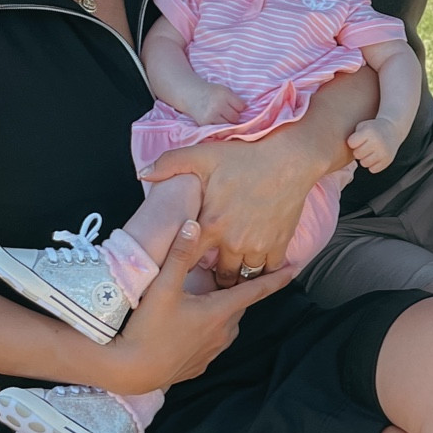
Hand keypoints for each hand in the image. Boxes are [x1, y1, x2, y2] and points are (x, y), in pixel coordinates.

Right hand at [87, 222, 292, 392]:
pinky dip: (208, 329)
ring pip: (226, 324)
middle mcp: (223, 333)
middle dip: (236, 290)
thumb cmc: (147, 328)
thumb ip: (179, 254)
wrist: (131, 371)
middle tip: (226, 275)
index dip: (276, 279)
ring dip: (220, 310)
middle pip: (237, 305)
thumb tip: (193, 224)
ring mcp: (213, 352)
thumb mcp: (163, 288)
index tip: (295, 268)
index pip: (256, 291)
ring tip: (204, 298)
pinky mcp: (200, 365)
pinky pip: (212, 341)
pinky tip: (189, 325)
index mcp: (219, 312)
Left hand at [141, 123, 321, 285]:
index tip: (179, 270)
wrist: (290, 160)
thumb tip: (143, 175)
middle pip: (219, 275)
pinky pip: (269, 271)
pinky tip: (258, 265)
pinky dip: (263, 271)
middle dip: (214, 276)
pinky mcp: (279, 245)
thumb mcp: (204, 155)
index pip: (188, 260)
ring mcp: (258, 246)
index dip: (182, 266)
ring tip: (232, 272)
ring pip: (244, 276)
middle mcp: (233, 241)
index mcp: (211, 224)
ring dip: (238, 274)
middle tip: (211, 275)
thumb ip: (170, 164)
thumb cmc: (246, 157)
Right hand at [185, 80, 247, 125]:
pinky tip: (217, 122)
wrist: (191, 94)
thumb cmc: (211, 93)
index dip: (239, 108)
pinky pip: (219, 130)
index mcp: (223, 94)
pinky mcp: (204, 123)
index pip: (241, 107)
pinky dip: (220, 128)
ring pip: (228, 126)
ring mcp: (210, 115)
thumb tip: (248, 114)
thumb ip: (234, 100)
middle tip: (227, 113)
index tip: (235, 107)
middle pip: (235, 117)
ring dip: (228, 123)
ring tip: (222, 117)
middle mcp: (217, 105)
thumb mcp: (224, 90)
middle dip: (234, 116)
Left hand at [347, 116, 398, 172]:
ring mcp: (383, 152)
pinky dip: (372, 165)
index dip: (353, 142)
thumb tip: (341, 153)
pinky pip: (373, 169)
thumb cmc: (372, 129)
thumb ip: (353, 136)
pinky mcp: (387, 161)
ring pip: (364, 164)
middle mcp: (377, 142)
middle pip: (357, 154)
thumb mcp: (362, 126)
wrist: (392, 129)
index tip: (358, 139)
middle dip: (359, 151)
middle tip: (364, 145)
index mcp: (369, 132)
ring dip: (365, 159)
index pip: (351, 143)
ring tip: (370, 151)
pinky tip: (376, 156)